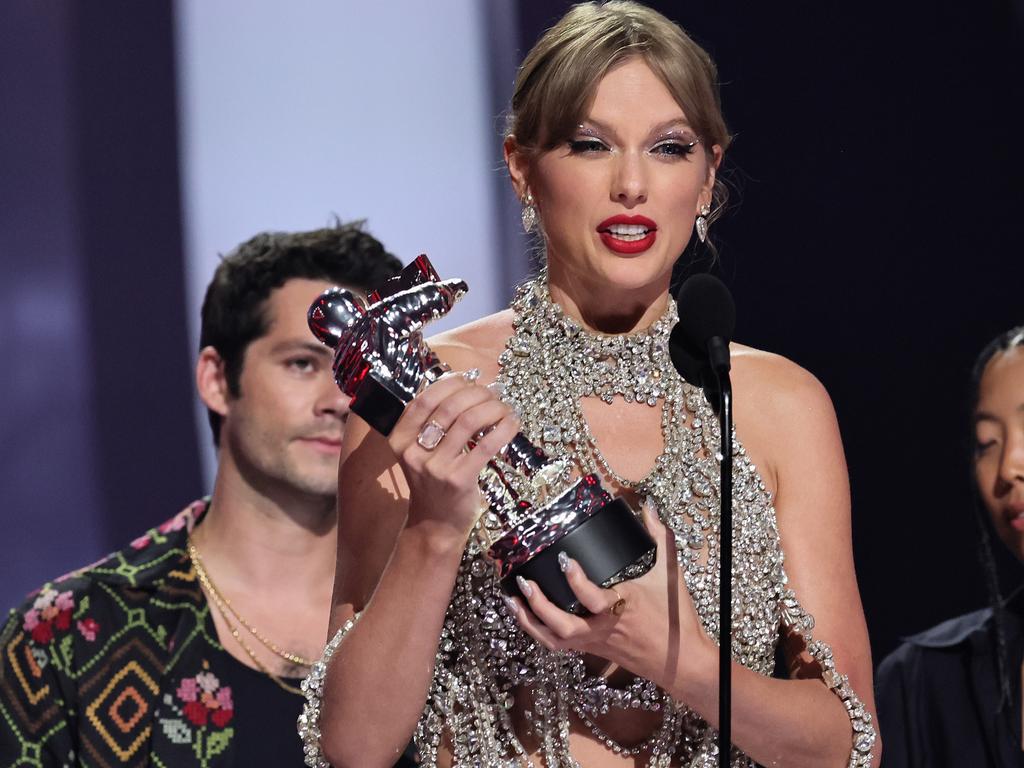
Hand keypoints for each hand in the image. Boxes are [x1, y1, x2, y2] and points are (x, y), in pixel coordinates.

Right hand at [389, 371, 518, 541]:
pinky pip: (487, 444)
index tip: (470, 380)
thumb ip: (433, 422)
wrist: (435, 525)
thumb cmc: (433, 482)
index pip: (424, 399)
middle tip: (494, 394)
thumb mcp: (420, 451)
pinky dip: (504, 428)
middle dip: (477, 393)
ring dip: (493, 407)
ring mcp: (435, 466)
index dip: (450, 383)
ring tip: (505, 407)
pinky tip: (512, 423)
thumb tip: (467, 385)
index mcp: (400, 438)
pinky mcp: (459, 479)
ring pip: (469, 421)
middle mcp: (414, 451)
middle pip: (450, 406)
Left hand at [505, 504, 715, 693]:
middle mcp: (604, 627)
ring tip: (512, 600)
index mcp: (623, 606)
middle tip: (525, 582)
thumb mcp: (669, 573)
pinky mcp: (592, 650)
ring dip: (530, 621)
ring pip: (555, 641)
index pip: (594, 599)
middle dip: (540, 606)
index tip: (564, 559)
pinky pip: (559, 645)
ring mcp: (595, 641)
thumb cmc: (675, 617)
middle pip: (564, 627)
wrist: (680, 661)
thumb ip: (659, 538)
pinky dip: (539, 631)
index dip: (576, 581)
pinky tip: (527, 615)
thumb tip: (647, 507)